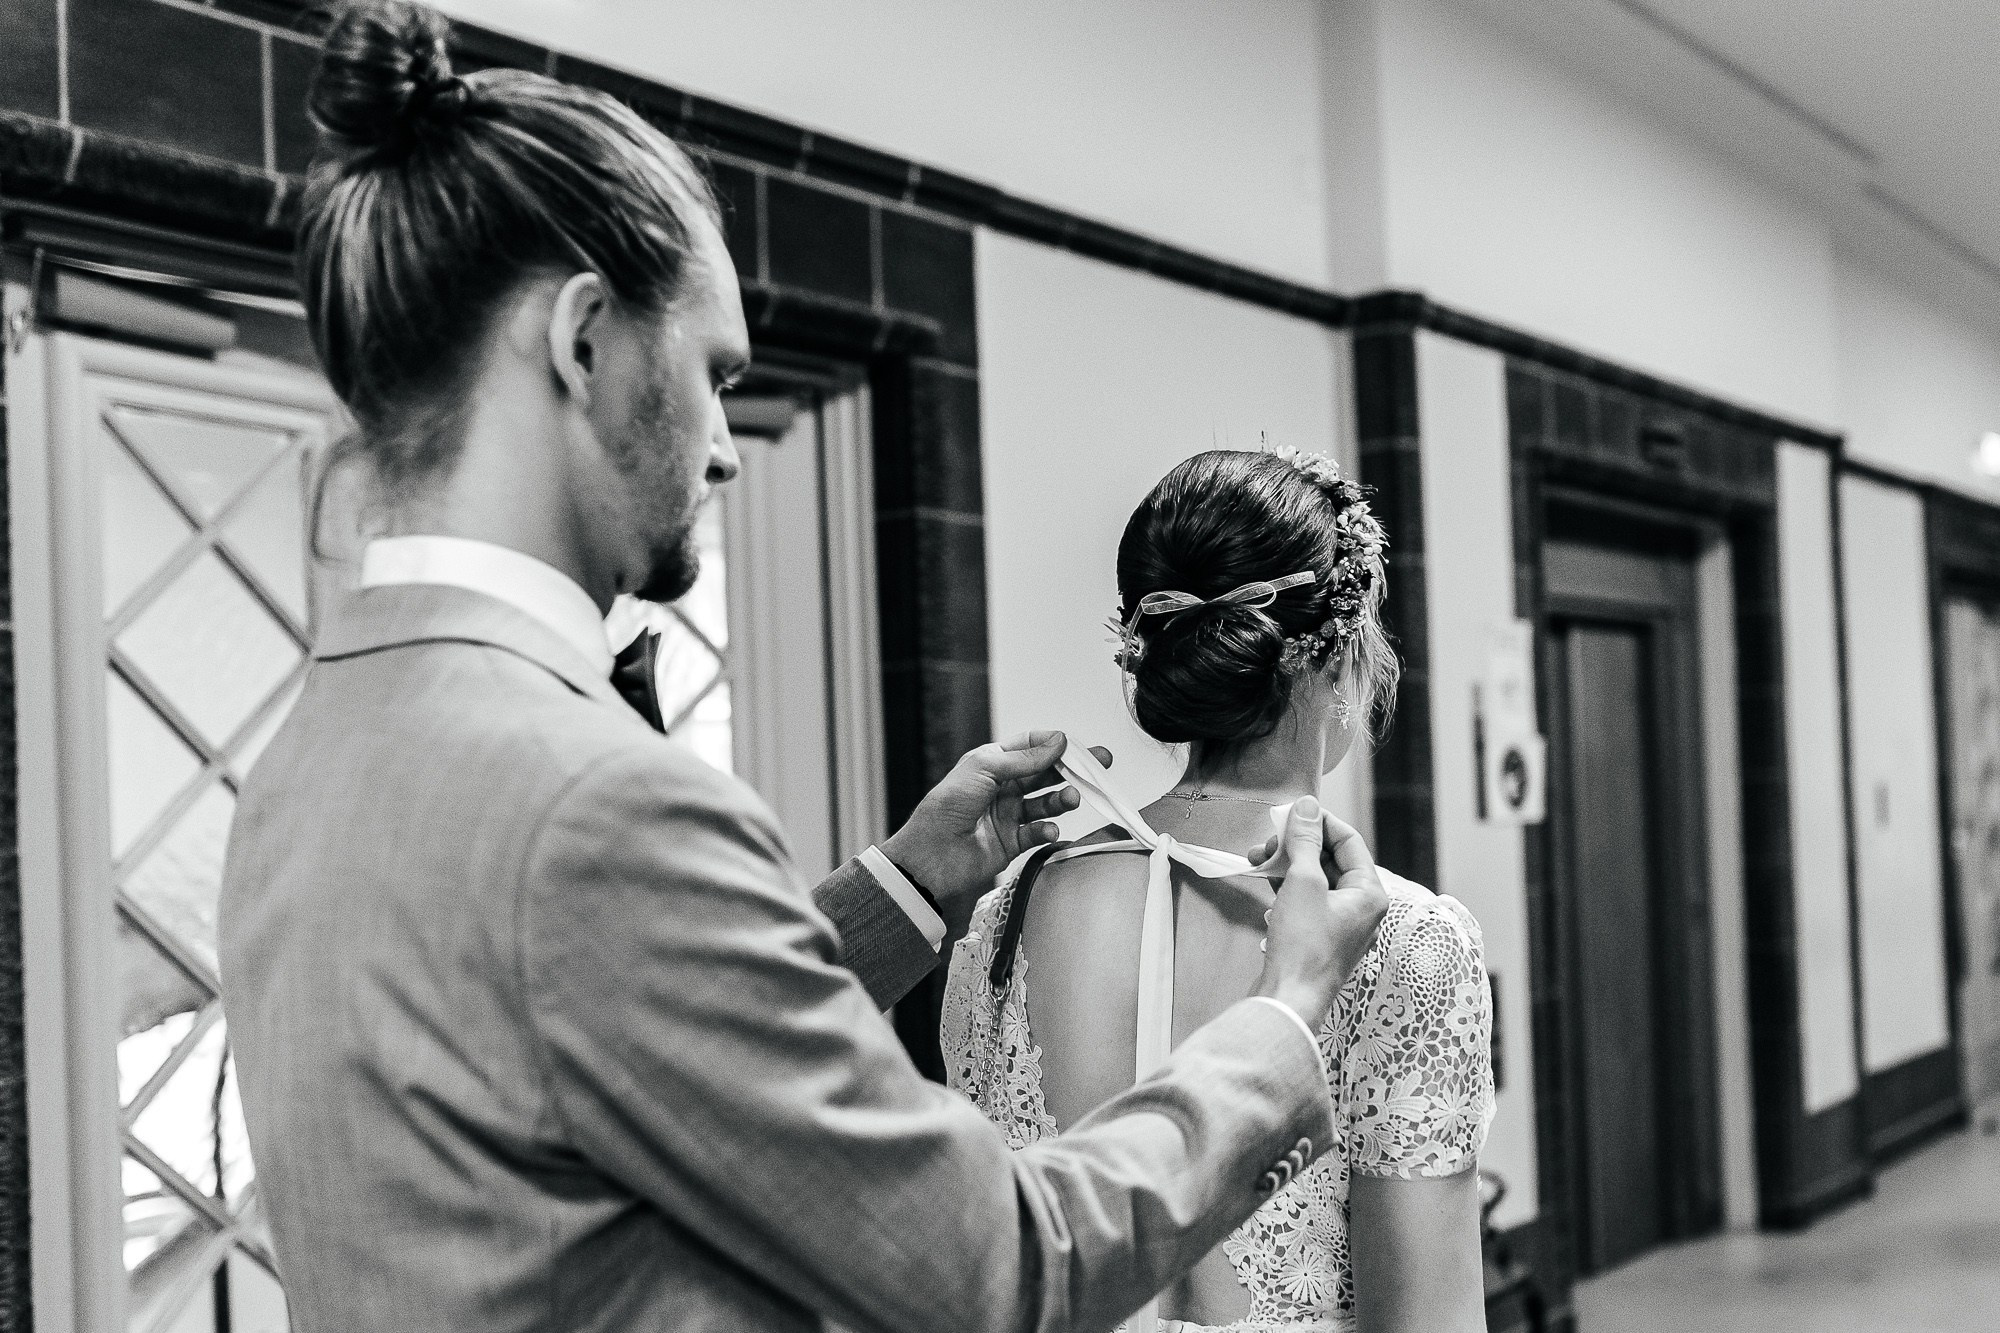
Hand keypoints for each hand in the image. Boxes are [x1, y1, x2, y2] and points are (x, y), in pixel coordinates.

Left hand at [880, 731, 1110, 933]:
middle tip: (1099, 766)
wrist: (929, 855)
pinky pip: (1039, 832)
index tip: (1076, 747)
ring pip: (1046, 803)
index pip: (1031, 746)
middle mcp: (1003, 787)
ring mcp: (1009, 815)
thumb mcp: (983, 769)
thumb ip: (1023, 758)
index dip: (1055, 745)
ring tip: (1072, 799)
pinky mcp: (1012, 842)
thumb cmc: (946, 807)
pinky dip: (1048, 829)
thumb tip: (1058, 741)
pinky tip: (1048, 829)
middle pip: (1045, 773)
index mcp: (992, 762)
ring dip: (1062, 800)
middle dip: (1072, 769)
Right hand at [1251, 797, 1389, 1026]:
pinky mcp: (1318, 937)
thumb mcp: (1303, 883)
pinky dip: (1286, 886)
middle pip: (1330, 859)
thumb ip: (1305, 841)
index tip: (1290, 812)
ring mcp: (1340, 924)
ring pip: (1315, 879)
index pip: (1348, 840)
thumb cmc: (1303, 945)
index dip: (1319, 822)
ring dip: (1286, 864)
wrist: (1288, 1000)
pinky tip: (1263, 880)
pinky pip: (1306, 900)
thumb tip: (1307, 807)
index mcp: (1370, 893)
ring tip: (1256, 857)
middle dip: (1297, 844)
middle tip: (1268, 840)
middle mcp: (1361, 908)